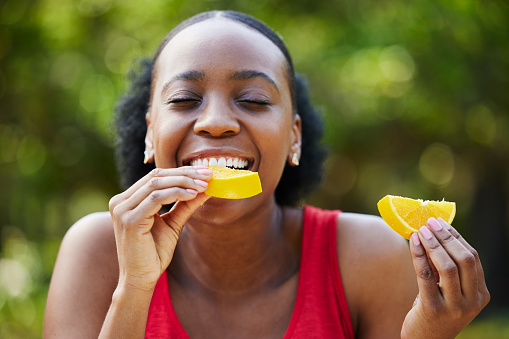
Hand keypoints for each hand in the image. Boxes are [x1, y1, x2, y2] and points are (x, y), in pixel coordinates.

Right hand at [108, 166, 212, 291]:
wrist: (140, 280)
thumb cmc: (154, 253)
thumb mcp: (173, 223)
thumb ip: (186, 204)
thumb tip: (206, 186)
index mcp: (127, 200)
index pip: (156, 176)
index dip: (181, 171)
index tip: (205, 172)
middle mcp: (120, 201)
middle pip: (156, 176)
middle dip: (185, 173)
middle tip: (209, 174)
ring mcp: (122, 210)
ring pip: (156, 184)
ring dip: (184, 182)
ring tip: (204, 185)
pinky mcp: (129, 220)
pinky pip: (155, 199)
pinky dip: (176, 193)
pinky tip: (193, 195)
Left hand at [401, 217, 489, 338]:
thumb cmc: (435, 310)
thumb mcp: (448, 290)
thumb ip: (446, 268)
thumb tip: (434, 232)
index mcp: (480, 294)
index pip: (472, 258)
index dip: (456, 237)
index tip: (440, 222)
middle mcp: (472, 301)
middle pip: (463, 260)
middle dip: (445, 237)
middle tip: (429, 222)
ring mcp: (455, 307)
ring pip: (447, 267)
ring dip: (432, 244)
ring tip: (420, 230)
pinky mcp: (433, 309)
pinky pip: (425, 276)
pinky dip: (418, 256)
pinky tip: (412, 243)